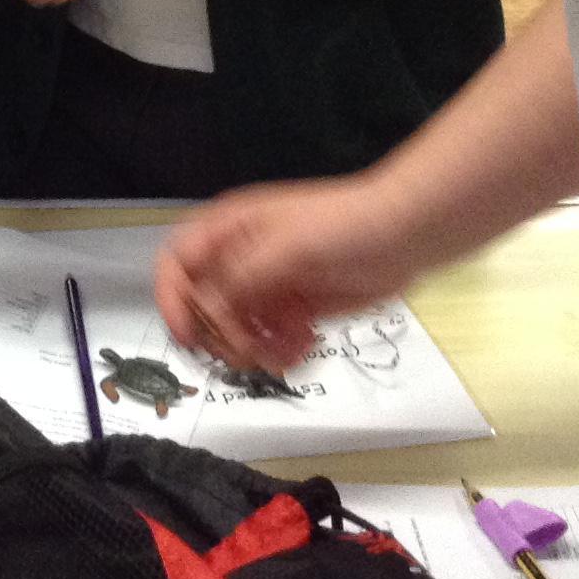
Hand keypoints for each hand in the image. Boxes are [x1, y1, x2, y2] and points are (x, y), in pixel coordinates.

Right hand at [155, 170, 424, 374]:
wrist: (405, 235)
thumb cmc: (343, 227)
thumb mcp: (287, 248)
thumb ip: (241, 278)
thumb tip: (204, 309)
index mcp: (229, 229)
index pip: (177, 263)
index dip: (173, 298)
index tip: (188, 335)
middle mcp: (241, 258)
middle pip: (203, 306)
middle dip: (221, 334)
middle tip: (248, 350)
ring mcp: (267, 286)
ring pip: (235, 330)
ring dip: (253, 349)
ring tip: (285, 352)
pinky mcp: (293, 309)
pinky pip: (268, 340)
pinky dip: (280, 351)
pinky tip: (304, 346)